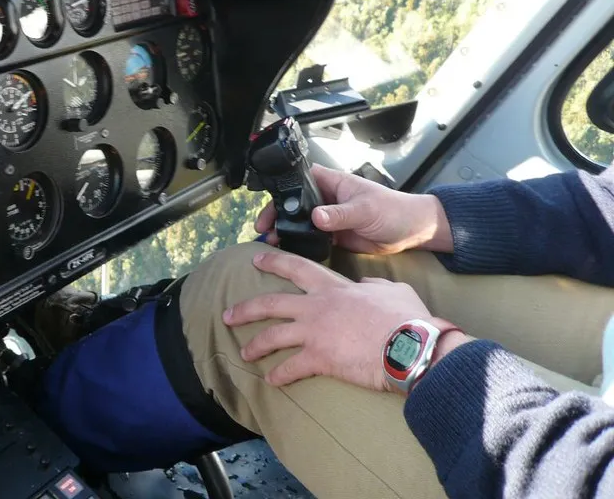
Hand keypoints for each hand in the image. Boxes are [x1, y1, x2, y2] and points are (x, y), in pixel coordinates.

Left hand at [224, 249, 449, 391]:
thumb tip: (367, 284)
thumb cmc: (407, 317)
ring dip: (255, 345)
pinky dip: (278, 375)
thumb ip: (375, 285)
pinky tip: (271, 380)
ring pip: (273, 335)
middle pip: (271, 304)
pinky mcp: (319, 358)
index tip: (256, 259)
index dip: (274, 262)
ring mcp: (314, 332)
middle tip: (228, 314)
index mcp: (334, 287)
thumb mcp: (393, 290)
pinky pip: (290, 368)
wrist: (410, 345)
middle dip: (246, 309)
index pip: (297, 268)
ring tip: (243, 352)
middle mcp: (317, 307)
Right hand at [255, 164, 452, 255]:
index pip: (301, 180)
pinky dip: (300, 244)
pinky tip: (289, 252)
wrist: (413, 232)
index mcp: (333, 184)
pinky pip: (312, 238)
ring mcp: (330, 218)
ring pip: (301, 221)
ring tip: (271, 243)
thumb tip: (316, 217)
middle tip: (264, 229)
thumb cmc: (392, 210)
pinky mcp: (334, 236)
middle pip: (295, 202)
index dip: (282, 188)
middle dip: (278, 214)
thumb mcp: (365, 210)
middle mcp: (327, 199)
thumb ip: (340, 214)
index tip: (268, 205)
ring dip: (286, 230)